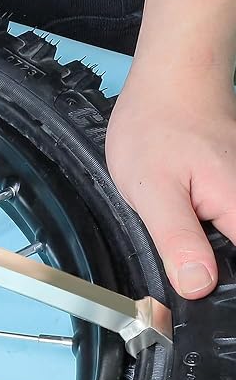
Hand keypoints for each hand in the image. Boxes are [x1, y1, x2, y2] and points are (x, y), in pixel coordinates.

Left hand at [106, 56, 235, 298]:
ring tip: (179, 245)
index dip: (221, 294)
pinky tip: (185, 231)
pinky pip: (227, 226)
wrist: (173, 77)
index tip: (199, 303)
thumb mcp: (152, 190)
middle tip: (177, 264)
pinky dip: (209, 237)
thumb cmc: (157, 126)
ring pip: (230, 243)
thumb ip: (177, 239)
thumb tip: (198, 287)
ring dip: (210, 255)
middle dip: (214, 274)